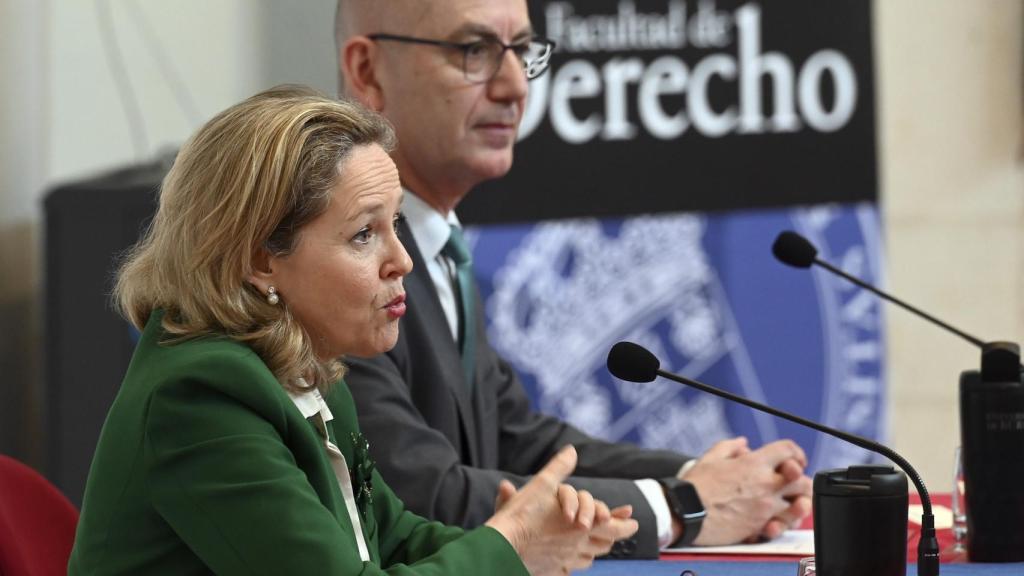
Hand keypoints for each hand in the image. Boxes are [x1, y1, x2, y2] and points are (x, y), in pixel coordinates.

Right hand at [486, 446, 638, 574]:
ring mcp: (565, 562)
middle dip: (615, 535)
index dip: (625, 523)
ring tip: (598, 543)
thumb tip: (572, 450)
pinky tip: (572, 560)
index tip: (633, 521)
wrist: (502, 547)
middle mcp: (578, 546)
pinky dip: (575, 563)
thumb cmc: (522, 516)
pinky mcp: (552, 571)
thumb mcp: (541, 485)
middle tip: (622, 529)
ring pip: (589, 558)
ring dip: (596, 549)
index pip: (613, 527)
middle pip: (605, 544)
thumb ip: (559, 468)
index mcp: (582, 526)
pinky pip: (570, 569)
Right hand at [682, 438, 811, 545]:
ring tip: (790, 502)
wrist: (685, 512)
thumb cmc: (694, 485)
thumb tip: (743, 443)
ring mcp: (765, 508)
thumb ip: (730, 447)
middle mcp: (765, 485)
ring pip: (799, 506)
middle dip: (800, 480)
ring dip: (798, 503)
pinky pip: (784, 526)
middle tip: (792, 482)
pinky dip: (784, 523)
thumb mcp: (710, 458)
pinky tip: (776, 519)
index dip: (795, 452)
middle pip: (802, 480)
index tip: (792, 459)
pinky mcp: (759, 527)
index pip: (788, 450)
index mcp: (754, 464)